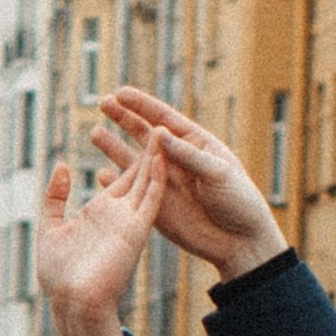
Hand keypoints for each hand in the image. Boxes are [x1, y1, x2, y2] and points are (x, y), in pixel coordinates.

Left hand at [36, 140, 167, 335]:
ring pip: (147, 181)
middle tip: (156, 122)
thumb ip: (56, 198)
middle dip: (146, 150)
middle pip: (137, 175)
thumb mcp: (51, 227)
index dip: (126, 156)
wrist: (74, 303)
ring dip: (156, 157)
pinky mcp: (136, 229)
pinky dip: (158, 175)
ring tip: (163, 129)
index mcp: (100, 214)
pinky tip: (163, 153)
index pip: (119, 179)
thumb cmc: (60, 276)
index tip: (134, 133)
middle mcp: (118, 215)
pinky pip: (151, 197)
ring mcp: (129, 221)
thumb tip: (62, 167)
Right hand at [94, 90, 288, 280]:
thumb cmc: (239, 201)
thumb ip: (188, 154)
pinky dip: (117, 185)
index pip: (163, 119)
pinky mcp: (158, 208)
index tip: (120, 93)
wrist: (241, 242)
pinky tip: (102, 176)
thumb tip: (158, 132)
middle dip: (123, 119)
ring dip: (114, 148)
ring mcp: (165, 184)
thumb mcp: (217, 173)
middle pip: (144, 134)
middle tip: (102, 104)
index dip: (141, 106)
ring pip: (134, 162)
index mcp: (194, 144)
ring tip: (95, 133)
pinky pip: (133, 192)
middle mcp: (176, 160)